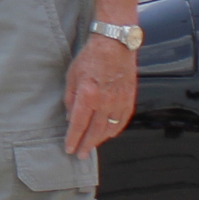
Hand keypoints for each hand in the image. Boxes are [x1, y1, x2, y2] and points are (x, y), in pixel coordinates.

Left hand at [64, 34, 137, 154]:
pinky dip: (115, 130)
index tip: (69, 149)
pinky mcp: (129, 98)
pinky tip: (109, 134)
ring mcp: (119, 101)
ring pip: (110, 128)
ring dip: (100, 140)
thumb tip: (71, 118)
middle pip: (95, 131)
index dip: (73, 139)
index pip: (79, 124)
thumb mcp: (72, 75)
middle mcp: (105, 101)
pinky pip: (123, 120)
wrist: (116, 44)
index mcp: (88, 95)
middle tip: (80, 154)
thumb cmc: (91, 57)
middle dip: (86, 145)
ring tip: (92, 146)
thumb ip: (71, 99)